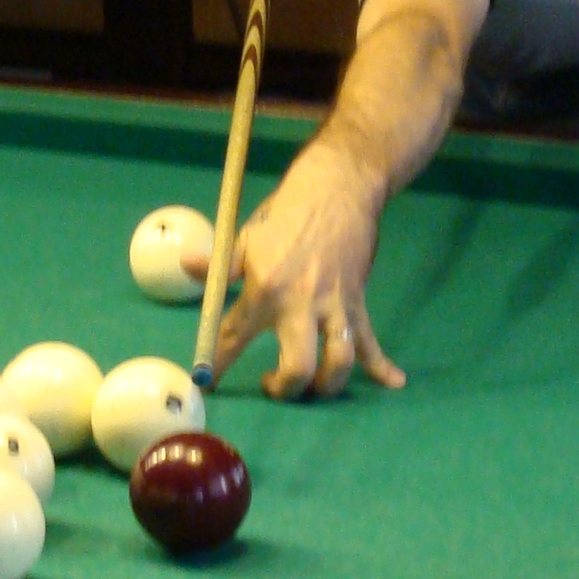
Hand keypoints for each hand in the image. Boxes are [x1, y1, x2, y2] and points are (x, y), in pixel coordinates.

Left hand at [186, 142, 405, 399]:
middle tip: (273, 385)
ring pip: (339, 362)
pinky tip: (393, 381)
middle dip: (285, 389)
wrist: (337, 189)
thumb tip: (186, 266)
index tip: (208, 386)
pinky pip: (372, 340)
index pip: (234, 337)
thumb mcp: (245, 238)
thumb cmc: (286, 214)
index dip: (218, 364)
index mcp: (264, 289)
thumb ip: (219, 265)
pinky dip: (383, 365)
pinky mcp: (357, 303)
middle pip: (297, 367)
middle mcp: (299, 305)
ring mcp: (333, 306)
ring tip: (314, 387)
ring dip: (327, 385)